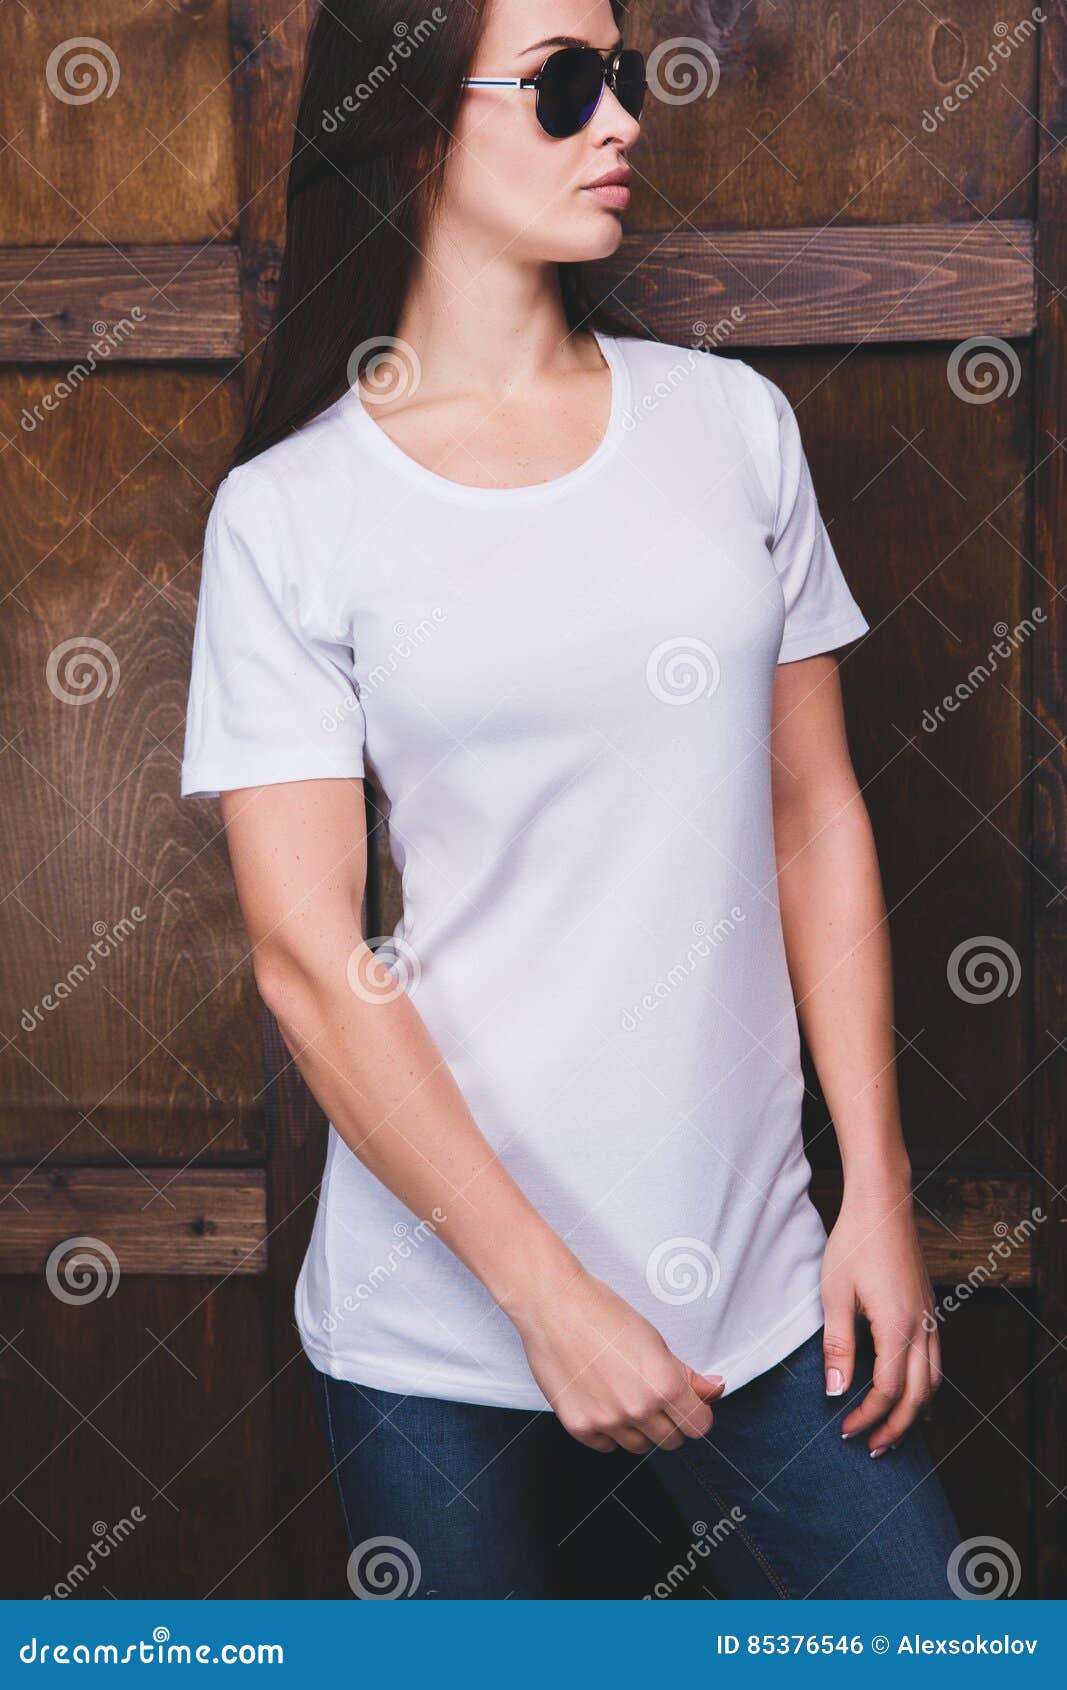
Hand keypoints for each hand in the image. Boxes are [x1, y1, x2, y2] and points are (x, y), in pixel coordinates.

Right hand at [512, 1269, 724, 1452]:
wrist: (553, 1306)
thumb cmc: (603, 1313)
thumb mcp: (654, 1340)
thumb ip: (687, 1374)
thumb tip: (714, 1390)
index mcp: (664, 1385)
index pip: (699, 1426)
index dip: (695, 1413)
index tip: (686, 1405)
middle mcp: (638, 1409)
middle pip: (671, 1441)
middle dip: (668, 1422)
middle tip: (651, 1396)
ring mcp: (607, 1421)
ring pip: (639, 1446)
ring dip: (637, 1429)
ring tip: (622, 1395)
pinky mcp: (579, 1427)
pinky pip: (606, 1446)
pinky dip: (607, 1431)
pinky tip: (601, 1401)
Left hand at [821, 1175, 940, 1455]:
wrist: (882, 1204)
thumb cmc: (854, 1243)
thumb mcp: (834, 1294)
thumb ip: (838, 1346)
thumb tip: (836, 1392)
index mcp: (897, 1327)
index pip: (889, 1390)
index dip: (868, 1417)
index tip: (846, 1430)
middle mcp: (922, 1326)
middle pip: (920, 1395)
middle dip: (897, 1427)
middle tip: (873, 1449)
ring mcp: (930, 1317)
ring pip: (936, 1380)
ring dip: (917, 1412)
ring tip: (894, 1431)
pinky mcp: (929, 1308)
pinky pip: (937, 1359)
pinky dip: (927, 1386)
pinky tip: (912, 1392)